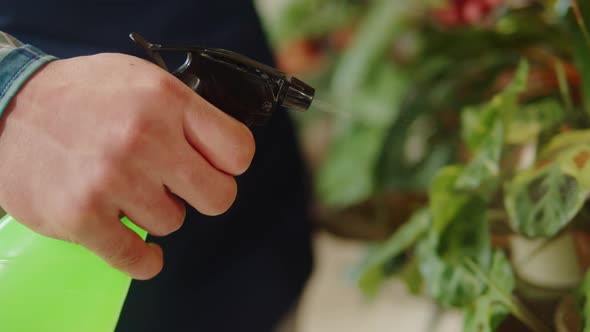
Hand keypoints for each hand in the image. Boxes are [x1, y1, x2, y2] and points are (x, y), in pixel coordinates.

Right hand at [0, 53, 254, 278]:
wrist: (6, 107)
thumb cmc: (79, 95)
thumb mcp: (139, 79)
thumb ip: (184, 110)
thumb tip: (222, 146)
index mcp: (166, 100)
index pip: (239, 150)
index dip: (230, 164)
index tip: (215, 166)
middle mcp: (145, 138)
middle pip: (219, 197)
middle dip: (203, 194)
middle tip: (178, 185)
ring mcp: (114, 179)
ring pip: (173, 223)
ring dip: (155, 213)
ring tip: (127, 190)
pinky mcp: (83, 216)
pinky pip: (138, 258)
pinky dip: (144, 259)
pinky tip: (139, 247)